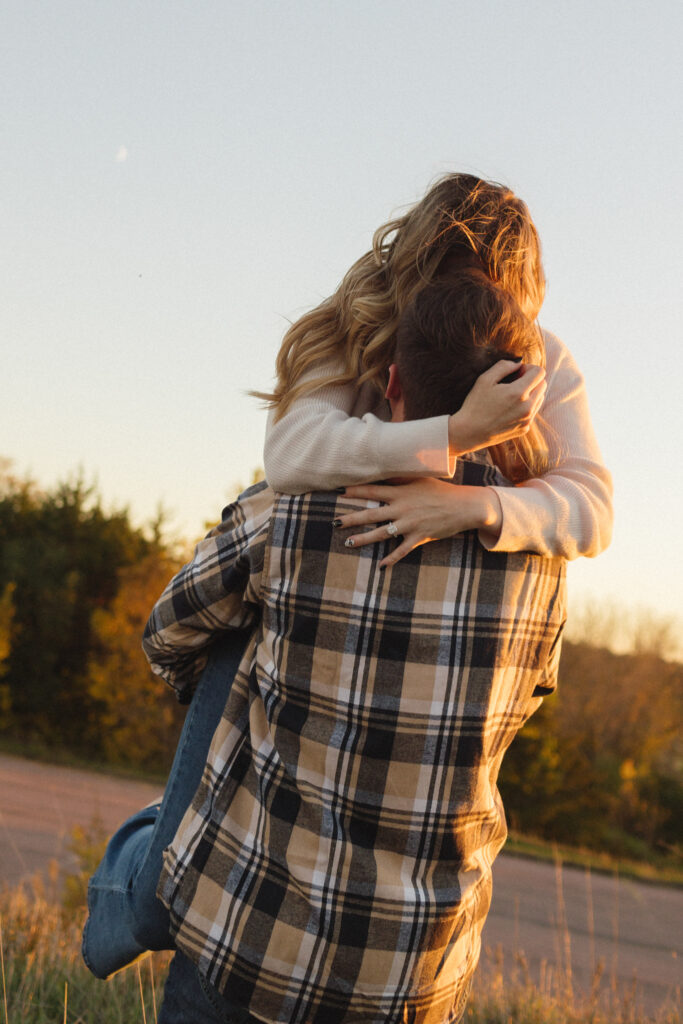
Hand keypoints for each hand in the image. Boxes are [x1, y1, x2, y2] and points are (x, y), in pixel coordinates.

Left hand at [335, 478, 501, 567]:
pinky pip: (402, 550)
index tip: (338, 492)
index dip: (355, 491)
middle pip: (372, 514)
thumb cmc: (440, 491)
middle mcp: (403, 508)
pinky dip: (391, 559)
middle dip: (351, 518)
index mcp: (402, 492)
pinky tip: (380, 566)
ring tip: (348, 543)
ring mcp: (410, 524)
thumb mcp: (420, 479)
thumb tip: (383, 469)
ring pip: (382, 533)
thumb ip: (400, 477)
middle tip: (334, 523)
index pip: (373, 490)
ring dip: (364, 539)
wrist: (464, 506)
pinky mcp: (420, 537)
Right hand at [448, 361, 546, 455]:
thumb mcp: (484, 380)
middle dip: (531, 380)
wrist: (469, 433)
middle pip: (543, 384)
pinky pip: (533, 412)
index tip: (517, 372)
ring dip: (530, 393)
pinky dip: (526, 407)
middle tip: (514, 383)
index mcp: (518, 393)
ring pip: (540, 398)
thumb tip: (518, 362)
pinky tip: (509, 409)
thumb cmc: (475, 405)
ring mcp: (527, 419)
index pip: (539, 373)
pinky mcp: (525, 428)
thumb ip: (503, 366)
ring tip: (511, 396)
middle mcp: (527, 407)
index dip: (529, 368)